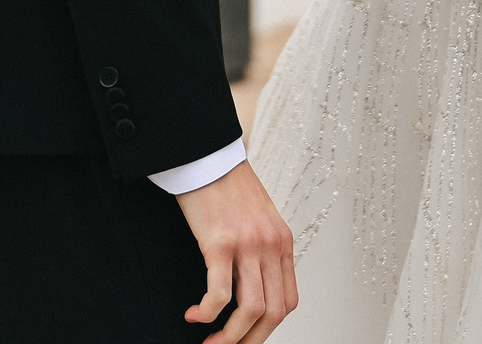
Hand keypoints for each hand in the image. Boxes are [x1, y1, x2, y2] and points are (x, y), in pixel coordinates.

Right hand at [175, 161, 295, 342]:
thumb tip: (252, 288)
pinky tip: (194, 313)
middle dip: (250, 340)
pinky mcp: (220, 242)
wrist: (207, 156)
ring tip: (209, 342)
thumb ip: (262, 251)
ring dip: (229, 336)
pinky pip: (219, 294)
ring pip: (250, 310)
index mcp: (282, 243)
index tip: (247, 337)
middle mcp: (271, 245)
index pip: (287, 301)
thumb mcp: (257, 220)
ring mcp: (248, 244)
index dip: (267, 329)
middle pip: (273, 312)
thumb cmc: (226, 187)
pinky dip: (207, 313)